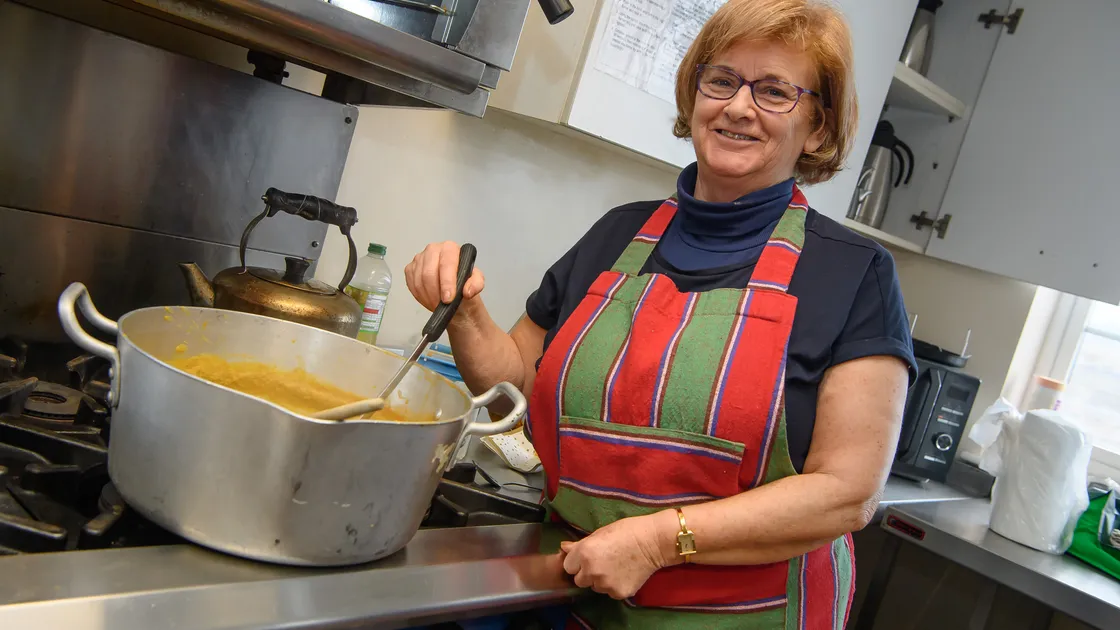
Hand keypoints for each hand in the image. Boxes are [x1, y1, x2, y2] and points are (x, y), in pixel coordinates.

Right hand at [404, 241, 485, 311]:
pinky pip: (412, 283)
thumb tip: (467, 291)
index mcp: (450, 248)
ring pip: (419, 280)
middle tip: (441, 305)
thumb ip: (476, 284)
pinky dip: (420, 295)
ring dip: (428, 296)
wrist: (453, 293)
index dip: (447, 282)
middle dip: (435, 293)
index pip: (446, 263)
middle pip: (429, 273)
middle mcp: (433, 249)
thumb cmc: (463, 285)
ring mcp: (419, 258)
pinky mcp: (410, 268)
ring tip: (437, 304)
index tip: (448, 299)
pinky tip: (429, 298)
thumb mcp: (477, 283)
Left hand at [559, 513, 673, 599]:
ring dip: (600, 580)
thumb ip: (579, 544)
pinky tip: (624, 574)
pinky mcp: (618, 593)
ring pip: (594, 587)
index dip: (577, 561)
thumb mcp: (599, 533)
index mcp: (584, 553)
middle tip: (601, 563)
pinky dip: (614, 585)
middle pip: (579, 580)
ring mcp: (605, 584)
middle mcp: (591, 571)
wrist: (653, 542)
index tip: (587, 557)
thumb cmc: (626, 531)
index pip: (568, 566)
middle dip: (586, 573)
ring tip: (615, 567)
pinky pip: (609, 592)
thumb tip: (563, 547)